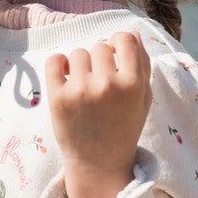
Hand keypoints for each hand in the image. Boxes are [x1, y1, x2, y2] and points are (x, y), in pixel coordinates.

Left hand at [45, 32, 151, 197]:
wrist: (98, 163)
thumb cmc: (123, 127)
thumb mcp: (143, 99)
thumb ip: (143, 65)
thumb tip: (135, 34)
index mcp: (133, 84)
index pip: (125, 39)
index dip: (118, 44)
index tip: (114, 57)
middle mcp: (107, 84)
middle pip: (99, 47)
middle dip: (99, 61)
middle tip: (99, 83)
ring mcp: (81, 90)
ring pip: (77, 54)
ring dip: (79, 66)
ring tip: (84, 87)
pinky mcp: (58, 97)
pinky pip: (54, 61)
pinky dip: (58, 66)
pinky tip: (65, 79)